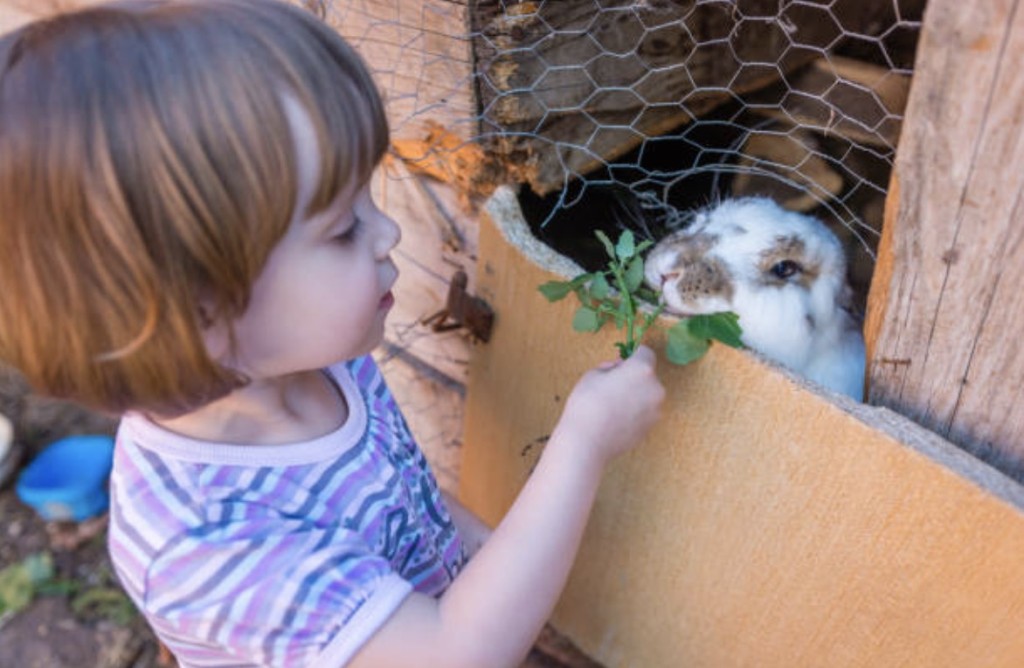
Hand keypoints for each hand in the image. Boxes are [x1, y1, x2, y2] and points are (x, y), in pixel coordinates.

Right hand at [553, 345, 664, 466]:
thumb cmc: (587, 404)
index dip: (633, 355)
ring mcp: (656, 410)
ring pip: (647, 395)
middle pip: (647, 376)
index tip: (622, 362)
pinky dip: (634, 412)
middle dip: (633, 377)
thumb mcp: (593, 374)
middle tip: (611, 386)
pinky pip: (644, 412)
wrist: (587, 442)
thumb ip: (611, 366)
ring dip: (635, 395)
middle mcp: (655, 389)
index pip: (646, 353)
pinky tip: (615, 419)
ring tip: (612, 405)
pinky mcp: (650, 427)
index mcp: (642, 370)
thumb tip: (619, 369)